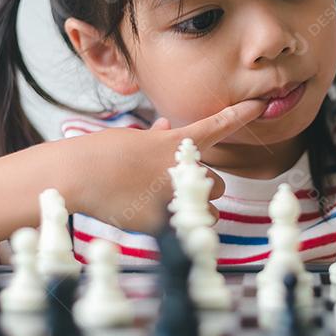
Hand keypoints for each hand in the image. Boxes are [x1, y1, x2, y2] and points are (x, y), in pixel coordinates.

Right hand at [65, 98, 267, 233]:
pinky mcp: (162, 222)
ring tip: (169, 208)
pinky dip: (173, 228)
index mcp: (174, 143)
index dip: (241, 115)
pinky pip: (185, 229)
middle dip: (203, 189)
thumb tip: (162, 128)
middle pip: (218, 184)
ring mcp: (173, 196)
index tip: (260, 105)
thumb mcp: (131, 139)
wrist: (75, 175)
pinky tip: (151, 221)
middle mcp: (180, 168)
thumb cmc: (98, 153)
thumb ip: (155, 138)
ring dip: (196, 210)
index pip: (217, 126)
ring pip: (208, 210)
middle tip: (177, 189)